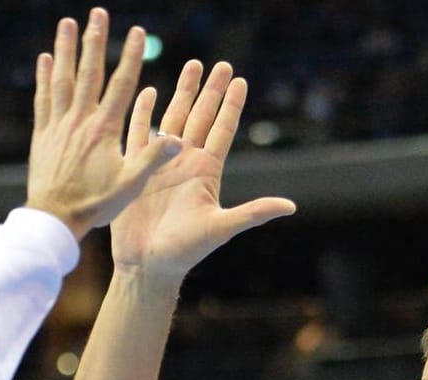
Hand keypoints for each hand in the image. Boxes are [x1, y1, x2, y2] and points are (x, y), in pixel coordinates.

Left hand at [24, 8, 180, 240]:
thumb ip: (153, 158)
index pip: (121, 85)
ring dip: (65, 49)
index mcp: (104, 130)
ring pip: (62, 79)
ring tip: (67, 23)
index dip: (130, 56)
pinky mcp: (42, 135)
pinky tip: (44, 59)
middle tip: (97, 13)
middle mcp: (80, 121)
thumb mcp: (130, 185)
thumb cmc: (95, 204)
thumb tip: (179, 138)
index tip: (136, 31)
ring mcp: (58, 125)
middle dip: (94, 41)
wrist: (54, 219)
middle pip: (88, 73)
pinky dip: (43, 77)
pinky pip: (43, 99)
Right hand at [111, 59, 296, 281]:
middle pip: (201, 117)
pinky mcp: (137, 170)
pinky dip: (142, 113)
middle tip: (220, 63)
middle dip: (210, 90)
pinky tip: (146, 92)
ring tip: (191, 66)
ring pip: (174, 118)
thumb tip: (290, 206)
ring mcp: (160, 165)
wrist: (148, 266)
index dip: (231, 105)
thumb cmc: (185, 252)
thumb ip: (253, 213)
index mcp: (205, 172)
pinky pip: (139, 135)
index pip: (222, 130)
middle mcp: (185, 163)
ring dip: (183, 93)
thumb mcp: (221, 228)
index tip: (240, 79)